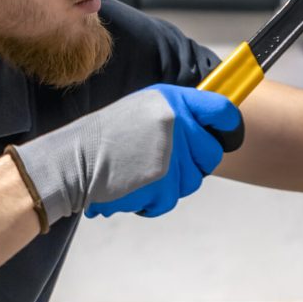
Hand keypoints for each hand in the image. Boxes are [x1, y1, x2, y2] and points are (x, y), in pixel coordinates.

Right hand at [85, 84, 242, 217]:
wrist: (73, 161)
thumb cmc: (105, 137)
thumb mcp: (143, 109)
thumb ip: (177, 116)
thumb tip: (209, 129)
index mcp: (172, 100)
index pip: (222, 110)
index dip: (230, 126)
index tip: (228, 135)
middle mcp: (177, 122)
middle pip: (212, 153)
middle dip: (194, 164)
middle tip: (164, 163)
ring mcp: (172, 153)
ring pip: (192, 181)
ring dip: (169, 185)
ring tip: (139, 172)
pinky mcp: (163, 182)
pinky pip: (171, 200)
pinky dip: (152, 201)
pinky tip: (132, 185)